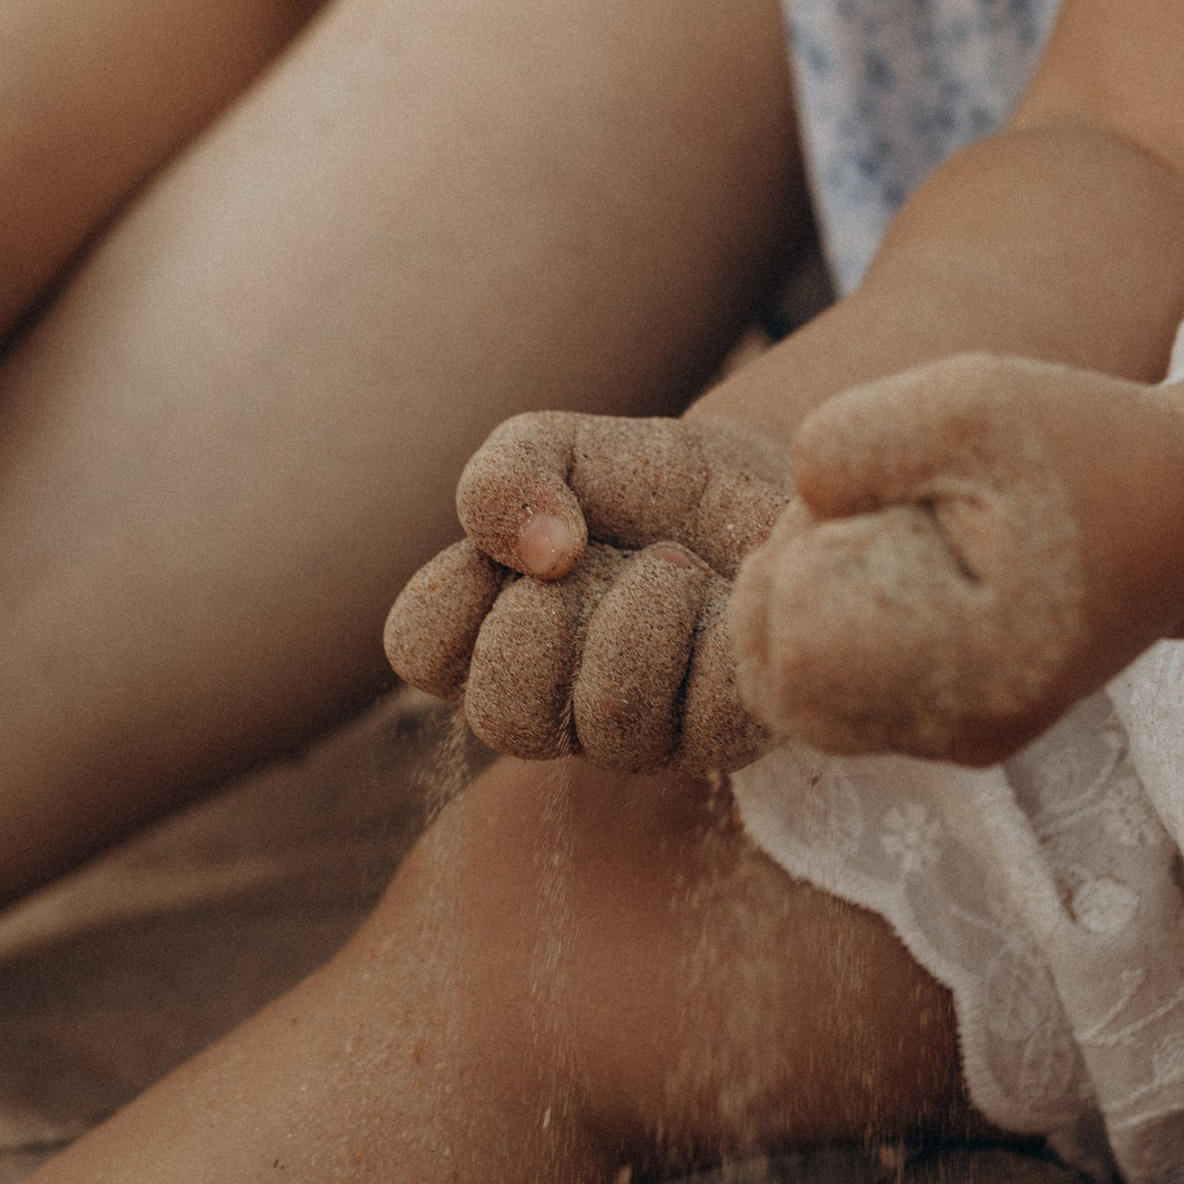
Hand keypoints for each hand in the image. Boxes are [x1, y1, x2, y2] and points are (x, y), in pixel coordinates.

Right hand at [382, 410, 790, 772]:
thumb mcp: (555, 447)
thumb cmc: (642, 479)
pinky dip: (717, 630)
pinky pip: (709, 716)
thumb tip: (542, 555)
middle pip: (504, 718)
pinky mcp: (726, 736)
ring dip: (644, 608)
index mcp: (488, 640)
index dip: (461, 580)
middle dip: (549, 615)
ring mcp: (639, 737)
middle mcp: (554, 707)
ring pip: (612, 718)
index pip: (419, 649)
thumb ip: (504, 480)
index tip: (528, 533)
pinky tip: (726, 595)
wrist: (765, 478)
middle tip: (598, 555)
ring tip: (677, 562)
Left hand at [731, 353, 1183, 765]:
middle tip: (864, 515)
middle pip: (775, 682)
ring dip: (801, 607)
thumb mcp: (975, 397)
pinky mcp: (940, 734)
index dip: (797, 559)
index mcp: (984, 658)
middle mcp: (963, 727)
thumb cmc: (1078, 449)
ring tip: (885, 539)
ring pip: (789, 695)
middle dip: (784, 585)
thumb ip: (860, 436)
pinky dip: (831, 632)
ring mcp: (950, 742)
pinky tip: (896, 576)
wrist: (1176, 517)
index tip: (866, 501)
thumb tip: (794, 499)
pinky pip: (828, 699)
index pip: (798, 647)